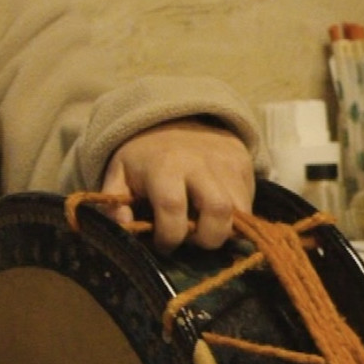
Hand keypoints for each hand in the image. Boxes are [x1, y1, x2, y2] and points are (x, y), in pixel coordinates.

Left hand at [100, 119, 255, 250]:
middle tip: (194, 241)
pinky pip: (248, 201)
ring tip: (207, 230)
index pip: (172, 208)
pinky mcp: (243, 163)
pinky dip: (237, 217)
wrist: (174, 118)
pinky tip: (218, 215)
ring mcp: (226, 162)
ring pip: (240, 209)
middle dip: (209, 239)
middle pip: (218, 210)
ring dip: (226, 230)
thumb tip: (123, 225)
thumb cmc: (144, 156)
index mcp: (164, 166)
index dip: (170, 236)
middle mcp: (200, 163)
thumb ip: (114, 201)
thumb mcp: (119, 173)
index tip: (164, 246)